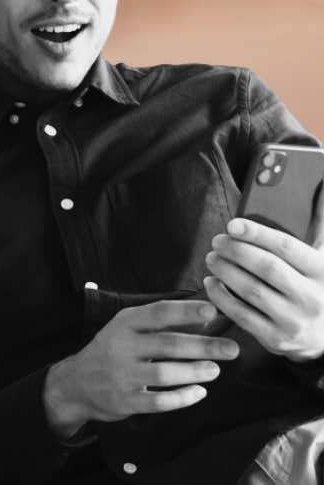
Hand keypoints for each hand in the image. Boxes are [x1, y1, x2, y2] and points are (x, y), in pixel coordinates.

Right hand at [43, 300, 240, 438]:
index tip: (212, 311)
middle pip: (168, 344)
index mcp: (124, 324)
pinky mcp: (125, 401)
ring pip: (164, 373)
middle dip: (204, 346)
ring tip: (215, 370)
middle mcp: (121, 346)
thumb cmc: (112, 351)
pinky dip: (183, 398)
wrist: (76, 383)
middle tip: (231, 349)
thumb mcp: (127, 330)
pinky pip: (159, 402)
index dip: (186, 311)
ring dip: (195, 372)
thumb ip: (161, 323)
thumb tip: (206, 315)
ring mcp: (121, 375)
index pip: (158, 313)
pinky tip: (199, 392)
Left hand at [204, 186, 323, 361]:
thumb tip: (320, 185)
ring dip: (225, 271)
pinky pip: (241, 314)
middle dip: (236, 251)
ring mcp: (294, 321)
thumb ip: (320, 225)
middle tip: (216, 241)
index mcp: (323, 272)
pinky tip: (212, 282)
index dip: (257, 233)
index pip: (287, 247)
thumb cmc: (316, 287)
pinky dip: (222, 297)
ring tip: (212, 257)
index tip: (233, 224)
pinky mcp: (276, 339)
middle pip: (266, 267)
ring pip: (251, 290)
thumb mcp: (323, 258)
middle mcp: (312, 297)